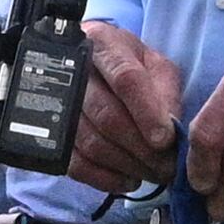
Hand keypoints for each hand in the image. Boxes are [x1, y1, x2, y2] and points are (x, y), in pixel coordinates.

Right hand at [70, 21, 183, 196]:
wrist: (93, 67)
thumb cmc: (133, 65)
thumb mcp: (156, 66)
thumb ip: (166, 93)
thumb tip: (170, 128)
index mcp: (103, 44)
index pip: (125, 78)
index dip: (146, 112)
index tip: (166, 140)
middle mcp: (73, 70)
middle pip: (106, 115)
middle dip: (141, 147)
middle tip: (167, 167)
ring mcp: (56, 103)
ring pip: (91, 142)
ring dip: (127, 165)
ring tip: (153, 173)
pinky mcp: (52, 133)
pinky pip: (74, 163)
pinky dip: (104, 178)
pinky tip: (129, 180)